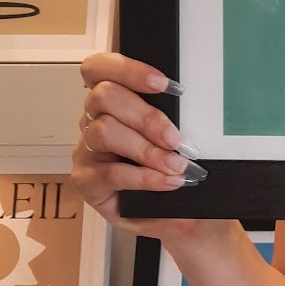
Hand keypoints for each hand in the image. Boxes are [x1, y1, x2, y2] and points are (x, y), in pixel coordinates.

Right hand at [71, 52, 207, 240]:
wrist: (183, 216)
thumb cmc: (180, 171)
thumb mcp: (182, 139)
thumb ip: (179, 117)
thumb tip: (197, 106)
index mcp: (114, 101)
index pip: (100, 69)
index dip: (127, 69)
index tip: (164, 84)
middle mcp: (95, 121)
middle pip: (104, 96)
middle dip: (145, 115)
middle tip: (175, 138)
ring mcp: (89, 150)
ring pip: (104, 131)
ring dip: (145, 149)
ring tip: (175, 165)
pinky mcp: (87, 181)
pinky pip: (110, 172)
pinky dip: (144, 177)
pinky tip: (167, 182)